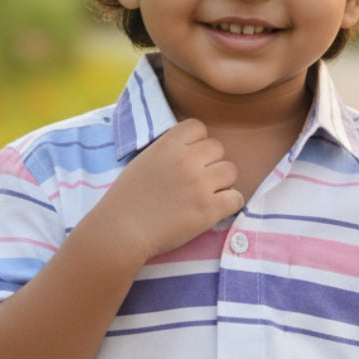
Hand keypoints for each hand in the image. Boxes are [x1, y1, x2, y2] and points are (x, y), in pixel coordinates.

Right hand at [95, 118, 242, 261]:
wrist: (121, 231)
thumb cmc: (126, 200)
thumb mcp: (143, 162)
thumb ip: (167, 151)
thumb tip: (190, 150)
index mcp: (167, 145)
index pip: (198, 127)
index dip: (196, 143)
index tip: (188, 159)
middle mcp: (186, 160)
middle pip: (218, 148)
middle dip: (209, 163)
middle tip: (196, 181)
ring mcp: (200, 185)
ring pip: (231, 171)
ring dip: (221, 183)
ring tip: (205, 196)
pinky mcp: (209, 210)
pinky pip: (236, 198)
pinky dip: (229, 204)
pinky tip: (213, 210)